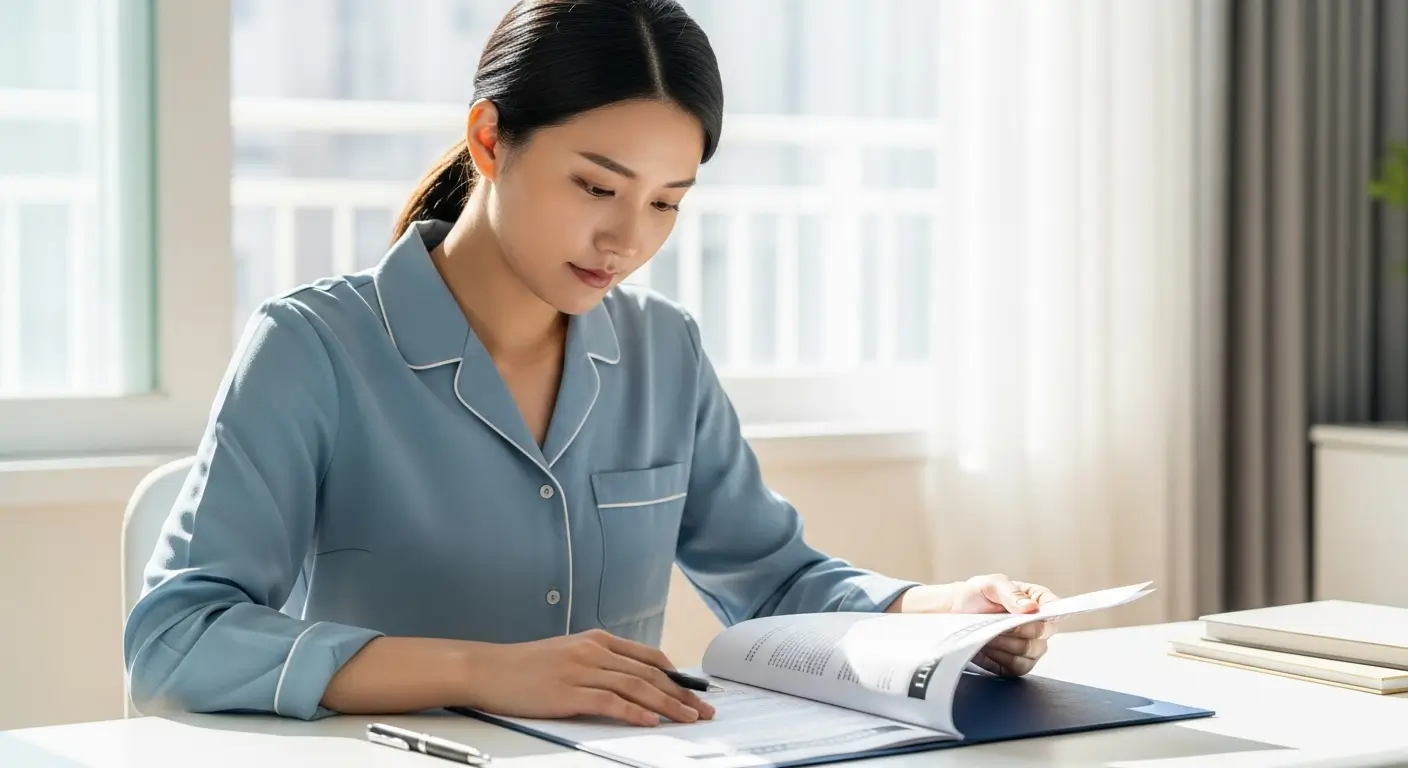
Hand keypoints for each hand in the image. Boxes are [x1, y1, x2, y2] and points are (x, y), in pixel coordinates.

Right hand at [461, 629, 714, 725]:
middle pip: (649, 672)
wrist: (487, 668)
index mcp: (597, 640)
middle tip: (704, 709)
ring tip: (689, 718)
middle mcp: (593, 651)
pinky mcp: (568, 692)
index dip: (677, 674)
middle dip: (682, 692)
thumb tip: (633, 680)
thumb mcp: (568, 654)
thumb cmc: (525, 666)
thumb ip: (600, 662)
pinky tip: (651, 720)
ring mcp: (581, 670)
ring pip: (636, 686)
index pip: (648, 656)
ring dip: (668, 704)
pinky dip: (634, 711)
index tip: (696, 690)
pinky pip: (610, 702)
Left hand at [886, 573, 1059, 676]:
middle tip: (998, 624)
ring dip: (1007, 644)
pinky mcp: (1018, 664)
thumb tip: (1031, 608)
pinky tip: (989, 648)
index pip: (1056, 608)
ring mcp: (1030, 646)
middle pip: (1043, 634)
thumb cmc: (974, 596)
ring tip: (989, 634)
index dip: (1051, 613)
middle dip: (1018, 630)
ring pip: (1031, 652)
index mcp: (1037, 600)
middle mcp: (1039, 624)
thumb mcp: (990, 584)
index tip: (1035, 614)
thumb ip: (1011, 593)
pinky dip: (1002, 659)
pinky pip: (1019, 668)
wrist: (954, 615)